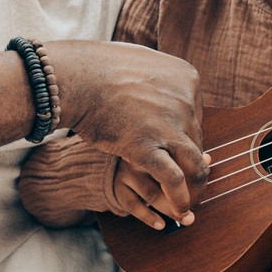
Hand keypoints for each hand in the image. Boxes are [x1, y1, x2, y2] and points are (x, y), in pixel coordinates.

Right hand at [48, 41, 208, 218]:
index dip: (184, 139)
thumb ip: (158, 78)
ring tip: (188, 202)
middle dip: (190, 164)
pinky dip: (180, 198)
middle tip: (186, 182)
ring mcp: (169, 125)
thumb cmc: (99, 69)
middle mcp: (185, 101)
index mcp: (187, 78)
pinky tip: (180, 210)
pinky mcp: (148, 148)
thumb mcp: (141, 61)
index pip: (196, 118)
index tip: (175, 151)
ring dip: (194, 187)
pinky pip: (175, 180)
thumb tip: (163, 86)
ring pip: (196, 166)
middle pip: (196, 142)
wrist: (75, 77)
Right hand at [110, 153, 211, 228]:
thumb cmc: (151, 156)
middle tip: (192, 213)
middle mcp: (141, 156)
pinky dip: (148, 217)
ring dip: (170, 211)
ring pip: (153, 195)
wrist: (118, 155)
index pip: (180, 163)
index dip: (194, 182)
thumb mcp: (168, 152)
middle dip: (183, 200)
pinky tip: (161, 224)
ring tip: (184, 219)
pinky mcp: (118, 186)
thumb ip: (187, 157)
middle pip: (168, 180)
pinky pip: (133, 205)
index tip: (201, 194)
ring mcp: (128, 171)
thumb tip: (207, 159)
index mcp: (156, 145)